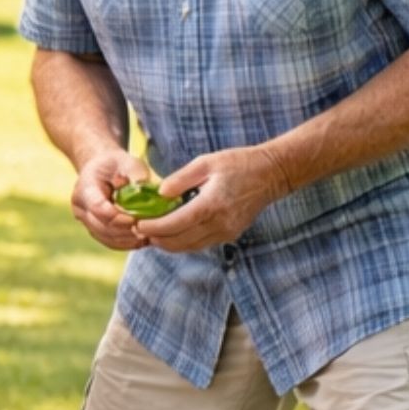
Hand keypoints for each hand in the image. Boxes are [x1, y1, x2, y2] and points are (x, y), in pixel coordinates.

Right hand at [69, 146, 150, 252]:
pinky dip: (125, 243)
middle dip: (125, 231)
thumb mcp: (127, 161)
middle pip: (101, 226)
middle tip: (147, 232)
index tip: (136, 220)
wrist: (101, 170)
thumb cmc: (116, 165)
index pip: (97, 208)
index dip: (117, 217)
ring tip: (147, 237)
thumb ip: (135, 172)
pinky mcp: (93, 229)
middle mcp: (80, 207)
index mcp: (85, 189)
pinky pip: (108, 241)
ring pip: (104, 237)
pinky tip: (141, 241)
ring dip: (126, 240)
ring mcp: (85, 220)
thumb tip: (144, 186)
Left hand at [137, 146, 282, 252]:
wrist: (272, 173)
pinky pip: (201, 244)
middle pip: (180, 241)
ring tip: (150, 233)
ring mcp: (227, 231)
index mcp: (212, 204)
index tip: (136, 224)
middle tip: (137, 230)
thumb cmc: (237, 163)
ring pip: (190, 246)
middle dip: (155, 238)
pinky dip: (182, 242)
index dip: (153, 228)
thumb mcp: (205, 162)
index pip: (175, 224)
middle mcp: (220, 223)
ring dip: (167, 243)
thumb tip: (159, 194)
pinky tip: (170, 234)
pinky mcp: (231, 234)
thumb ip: (180, 179)